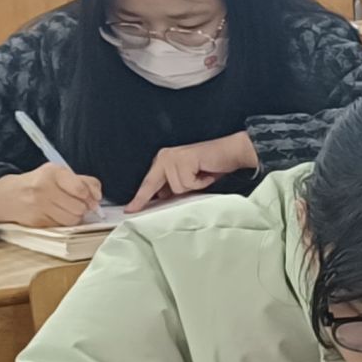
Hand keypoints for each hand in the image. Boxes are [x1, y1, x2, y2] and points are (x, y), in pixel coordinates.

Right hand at [0, 163, 101, 227]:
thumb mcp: (60, 174)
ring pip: (72, 219)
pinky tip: (56, 214)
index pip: (81, 188)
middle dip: (83, 208)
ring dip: (75, 216)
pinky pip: (61, 225)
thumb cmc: (40, 183)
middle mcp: (44, 187)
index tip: (93, 198)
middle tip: (78, 204)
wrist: (10, 195)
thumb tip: (98, 197)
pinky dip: (63, 222)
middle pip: (79, 206)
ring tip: (67, 209)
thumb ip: (84, 182)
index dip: (91, 196)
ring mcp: (39, 205)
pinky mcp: (36, 220)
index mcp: (53, 172)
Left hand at [128, 132, 257, 211]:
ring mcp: (172, 157)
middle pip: (156, 186)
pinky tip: (205, 173)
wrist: (231, 152)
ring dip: (193, 186)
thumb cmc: (211, 166)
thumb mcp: (188, 180)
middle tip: (180, 192)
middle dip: (168, 193)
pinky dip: (200, 182)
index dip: (140, 198)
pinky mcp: (183, 159)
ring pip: (176, 188)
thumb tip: (161, 197)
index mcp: (163, 160)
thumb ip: (173, 186)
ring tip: (202, 176)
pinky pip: (187, 183)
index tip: (130, 209)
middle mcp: (164, 156)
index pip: (148, 183)